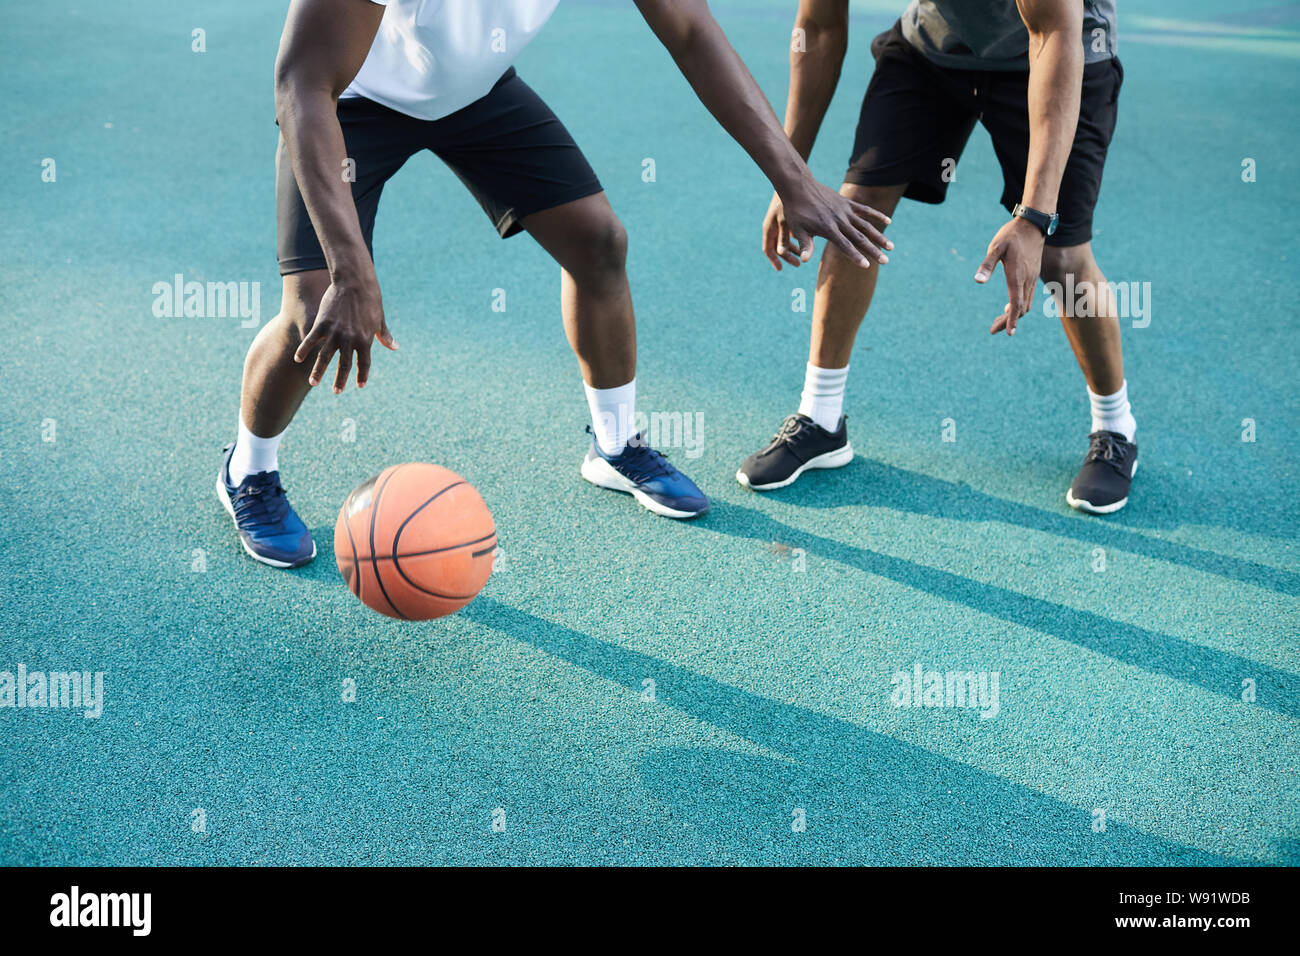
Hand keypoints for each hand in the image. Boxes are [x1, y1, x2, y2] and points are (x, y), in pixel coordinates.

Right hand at [293, 273, 397, 391]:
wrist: (355, 282)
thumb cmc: (370, 300)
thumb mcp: (379, 319)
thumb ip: (384, 336)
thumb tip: (395, 347)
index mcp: (365, 340)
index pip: (364, 363)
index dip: (362, 375)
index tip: (359, 385)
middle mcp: (350, 339)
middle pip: (344, 365)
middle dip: (340, 380)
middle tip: (337, 392)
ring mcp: (335, 332)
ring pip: (325, 357)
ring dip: (319, 371)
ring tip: (313, 383)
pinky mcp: (322, 324)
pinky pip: (311, 341)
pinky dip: (303, 350)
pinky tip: (297, 359)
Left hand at [765, 179, 891, 270]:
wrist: (800, 187)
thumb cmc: (796, 211)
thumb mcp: (798, 229)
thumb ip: (805, 244)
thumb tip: (804, 261)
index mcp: (828, 229)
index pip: (845, 246)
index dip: (856, 256)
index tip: (867, 265)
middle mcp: (840, 220)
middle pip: (860, 238)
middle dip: (874, 251)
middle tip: (886, 261)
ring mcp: (845, 211)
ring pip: (866, 226)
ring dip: (879, 237)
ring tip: (891, 247)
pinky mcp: (847, 203)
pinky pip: (865, 210)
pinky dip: (877, 215)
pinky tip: (888, 222)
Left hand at [974, 216, 1044, 335]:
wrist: (1033, 224)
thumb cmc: (1011, 235)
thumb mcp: (995, 247)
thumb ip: (987, 265)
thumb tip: (978, 281)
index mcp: (1017, 276)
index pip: (1016, 303)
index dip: (1012, 319)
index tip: (1008, 333)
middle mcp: (1027, 280)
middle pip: (1021, 308)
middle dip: (1008, 321)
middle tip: (993, 330)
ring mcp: (1032, 278)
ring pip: (1026, 304)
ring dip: (1013, 315)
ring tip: (998, 322)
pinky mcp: (1033, 275)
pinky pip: (1028, 297)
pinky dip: (1019, 306)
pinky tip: (1008, 307)